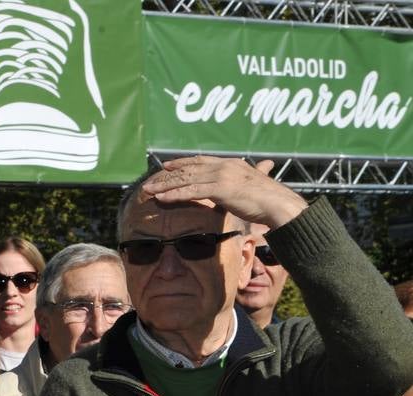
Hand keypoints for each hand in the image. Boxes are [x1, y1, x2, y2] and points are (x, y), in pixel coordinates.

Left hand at [138, 156, 307, 229]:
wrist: (279, 204)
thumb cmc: (269, 199)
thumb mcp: (255, 183)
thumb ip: (250, 177)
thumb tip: (259, 171)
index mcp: (231, 164)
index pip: (200, 160)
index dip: (182, 163)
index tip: (166, 166)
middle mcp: (224, 166)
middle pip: (188, 169)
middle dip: (166, 175)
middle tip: (149, 180)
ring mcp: (222, 176)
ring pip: (186, 180)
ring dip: (164, 185)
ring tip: (147, 190)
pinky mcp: (220, 189)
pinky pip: (191, 192)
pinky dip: (174, 194)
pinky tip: (161, 198)